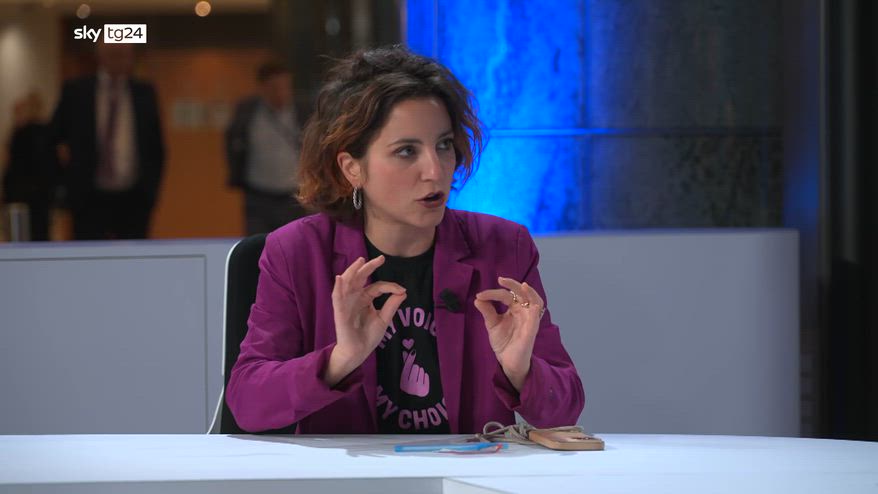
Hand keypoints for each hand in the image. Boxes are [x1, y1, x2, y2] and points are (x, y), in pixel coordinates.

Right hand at [324, 256, 406, 386]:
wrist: (359, 352)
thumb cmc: (369, 336)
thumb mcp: (384, 318)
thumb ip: (392, 305)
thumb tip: (403, 291)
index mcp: (366, 299)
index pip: (377, 287)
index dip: (390, 286)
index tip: (401, 290)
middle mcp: (355, 298)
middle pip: (361, 278)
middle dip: (369, 267)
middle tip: (380, 258)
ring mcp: (347, 303)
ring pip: (348, 283)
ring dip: (352, 271)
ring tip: (360, 261)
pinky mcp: (340, 311)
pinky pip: (337, 297)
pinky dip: (338, 287)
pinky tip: (340, 278)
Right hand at [400, 349, 429, 396]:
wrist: (414, 404)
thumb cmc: (408, 388)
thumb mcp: (403, 379)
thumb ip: (405, 366)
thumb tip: (407, 353)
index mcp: (402, 382)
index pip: (406, 367)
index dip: (410, 359)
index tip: (414, 352)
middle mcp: (409, 386)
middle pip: (415, 367)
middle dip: (416, 368)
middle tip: (414, 373)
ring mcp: (417, 389)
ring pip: (421, 371)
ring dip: (420, 372)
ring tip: (417, 378)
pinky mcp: (425, 391)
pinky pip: (426, 376)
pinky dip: (425, 377)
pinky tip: (422, 381)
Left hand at [474, 276, 544, 390]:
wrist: (507, 361)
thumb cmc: (503, 342)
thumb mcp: (492, 324)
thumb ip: (487, 311)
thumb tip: (477, 299)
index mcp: (515, 308)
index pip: (506, 295)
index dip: (493, 293)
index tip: (480, 295)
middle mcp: (524, 311)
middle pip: (523, 293)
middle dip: (513, 285)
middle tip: (501, 280)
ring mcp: (529, 320)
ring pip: (536, 302)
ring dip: (531, 293)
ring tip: (523, 286)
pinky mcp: (531, 331)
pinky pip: (536, 320)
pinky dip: (535, 311)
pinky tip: (532, 306)